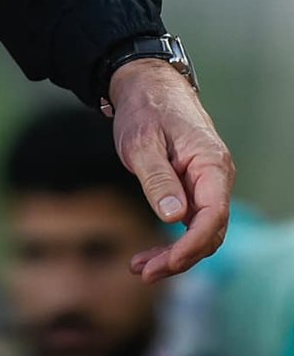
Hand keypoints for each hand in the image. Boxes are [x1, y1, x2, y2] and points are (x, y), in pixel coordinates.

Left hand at [108, 60, 234, 283]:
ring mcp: (205, 184)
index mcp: (211, 164)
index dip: (193, 245)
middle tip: (145, 272)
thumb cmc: (145, 107)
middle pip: (209, 231)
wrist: (146, 83)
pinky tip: (147, 256)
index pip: (213, 216)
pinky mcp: (192, 187)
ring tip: (140, 269)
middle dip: (180, 257)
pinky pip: (188, 222)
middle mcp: (215, 177)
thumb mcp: (142, 142)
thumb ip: (158, 178)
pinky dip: (170, 240)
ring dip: (174, 254)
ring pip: (198, 231)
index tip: (169, 263)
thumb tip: (175, 218)